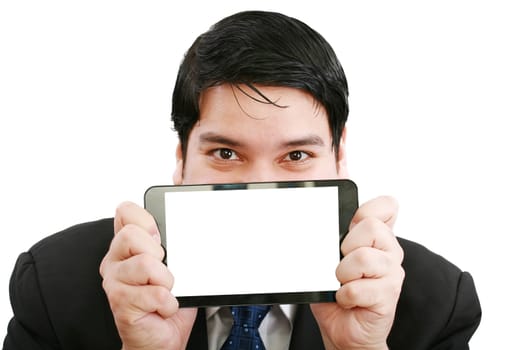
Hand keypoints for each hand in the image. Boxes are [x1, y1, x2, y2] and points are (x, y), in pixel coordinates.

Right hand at [99, 202, 196, 349]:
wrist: (162, 338)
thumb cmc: (167, 299)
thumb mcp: (175, 262)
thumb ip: (172, 239)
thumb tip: (184, 206)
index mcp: (126, 245)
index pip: (125, 211)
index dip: (146, 220)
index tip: (160, 238)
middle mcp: (114, 260)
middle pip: (131, 235)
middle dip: (159, 253)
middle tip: (163, 272)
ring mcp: (114, 282)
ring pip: (146, 264)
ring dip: (167, 281)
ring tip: (165, 291)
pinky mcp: (121, 303)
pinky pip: (156, 294)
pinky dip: (169, 303)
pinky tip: (163, 308)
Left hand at [311, 196, 404, 349]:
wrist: (342, 329)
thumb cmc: (334, 291)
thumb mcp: (328, 257)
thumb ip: (330, 236)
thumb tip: (317, 221)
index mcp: (376, 237)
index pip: (387, 206)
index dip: (368, 209)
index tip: (352, 224)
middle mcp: (389, 251)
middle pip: (372, 226)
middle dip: (347, 246)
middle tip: (342, 265)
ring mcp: (392, 272)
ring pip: (363, 257)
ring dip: (342, 274)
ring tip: (343, 283)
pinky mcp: (389, 295)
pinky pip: (356, 287)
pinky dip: (344, 296)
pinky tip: (347, 300)